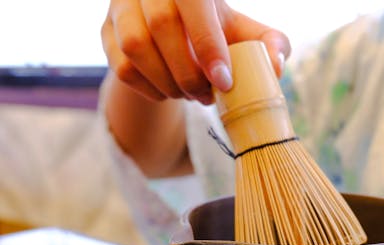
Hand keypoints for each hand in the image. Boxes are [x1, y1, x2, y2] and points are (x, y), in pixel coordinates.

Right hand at [101, 0, 290, 103]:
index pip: (193, 3)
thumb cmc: (219, 33)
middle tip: (208, 95)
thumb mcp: (248, 34)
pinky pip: (122, 67)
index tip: (224, 81)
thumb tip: (276, 67)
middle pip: (161, 25)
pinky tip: (170, 93)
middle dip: (188, 72)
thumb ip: (271, 45)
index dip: (208, 43)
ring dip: (167, 82)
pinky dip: (150, 90)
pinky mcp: (106, 32)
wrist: (179, 36)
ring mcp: (121, 6)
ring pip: (135, 46)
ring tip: (190, 95)